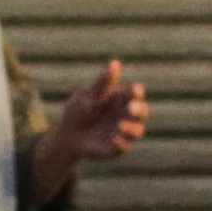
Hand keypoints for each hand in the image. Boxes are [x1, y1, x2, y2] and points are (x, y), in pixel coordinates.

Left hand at [41, 56, 150, 184]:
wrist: (68, 133)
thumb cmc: (79, 108)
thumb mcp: (88, 93)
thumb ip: (103, 82)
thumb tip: (116, 63)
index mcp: (121, 98)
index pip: (135, 93)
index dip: (137, 92)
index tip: (134, 91)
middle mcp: (126, 115)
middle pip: (143, 111)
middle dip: (139, 110)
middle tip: (131, 109)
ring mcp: (123, 131)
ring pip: (138, 131)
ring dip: (133, 129)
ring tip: (121, 126)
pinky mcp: (117, 147)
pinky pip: (125, 146)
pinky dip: (121, 144)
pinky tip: (114, 139)